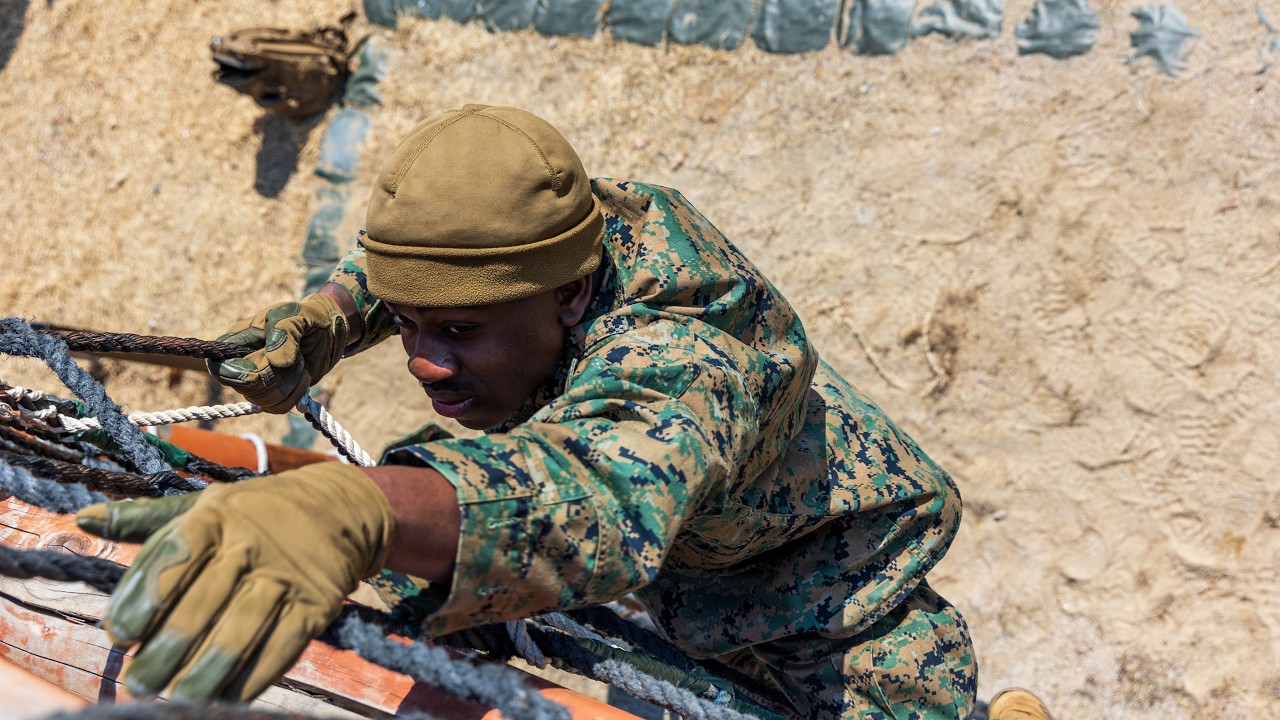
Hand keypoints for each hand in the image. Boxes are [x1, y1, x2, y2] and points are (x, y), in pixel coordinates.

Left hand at [76, 462, 393, 701]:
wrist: (339, 508)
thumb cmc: (255, 512)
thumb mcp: (205, 506)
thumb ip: (145, 520)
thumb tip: (83, 520)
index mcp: (217, 516)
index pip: (176, 554)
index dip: (144, 597)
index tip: (118, 636)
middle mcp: (253, 543)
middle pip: (204, 602)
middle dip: (168, 649)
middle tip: (140, 681)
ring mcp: (287, 575)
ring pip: (242, 629)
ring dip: (206, 671)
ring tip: (177, 698)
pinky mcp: (317, 604)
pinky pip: (282, 646)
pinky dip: (253, 677)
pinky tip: (226, 696)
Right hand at [210, 292, 349, 412]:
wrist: (327, 331)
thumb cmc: (305, 317)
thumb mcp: (295, 315)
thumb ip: (284, 332)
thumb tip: (276, 362)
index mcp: (236, 342)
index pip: (221, 368)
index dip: (240, 373)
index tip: (268, 363)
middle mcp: (242, 366)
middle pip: (247, 388)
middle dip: (277, 374)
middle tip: (297, 356)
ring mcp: (257, 382)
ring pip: (264, 400)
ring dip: (290, 384)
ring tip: (301, 363)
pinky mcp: (275, 394)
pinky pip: (278, 407)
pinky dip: (296, 395)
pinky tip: (304, 377)